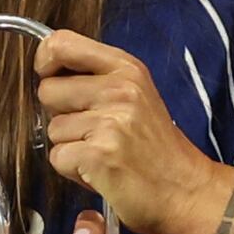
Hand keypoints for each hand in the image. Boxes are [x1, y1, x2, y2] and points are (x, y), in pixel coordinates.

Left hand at [31, 31, 227, 233]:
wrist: (187, 191)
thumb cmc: (157, 149)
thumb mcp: (136, 95)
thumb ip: (97, 78)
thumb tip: (48, 72)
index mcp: (126, 68)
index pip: (61, 43)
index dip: (46, 62)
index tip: (51, 78)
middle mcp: (119, 89)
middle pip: (48, 90)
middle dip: (61, 115)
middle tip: (94, 131)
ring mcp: (110, 121)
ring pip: (53, 128)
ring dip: (70, 147)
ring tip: (102, 153)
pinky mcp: (99, 154)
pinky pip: (58, 158)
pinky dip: (73, 171)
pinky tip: (101, 171)